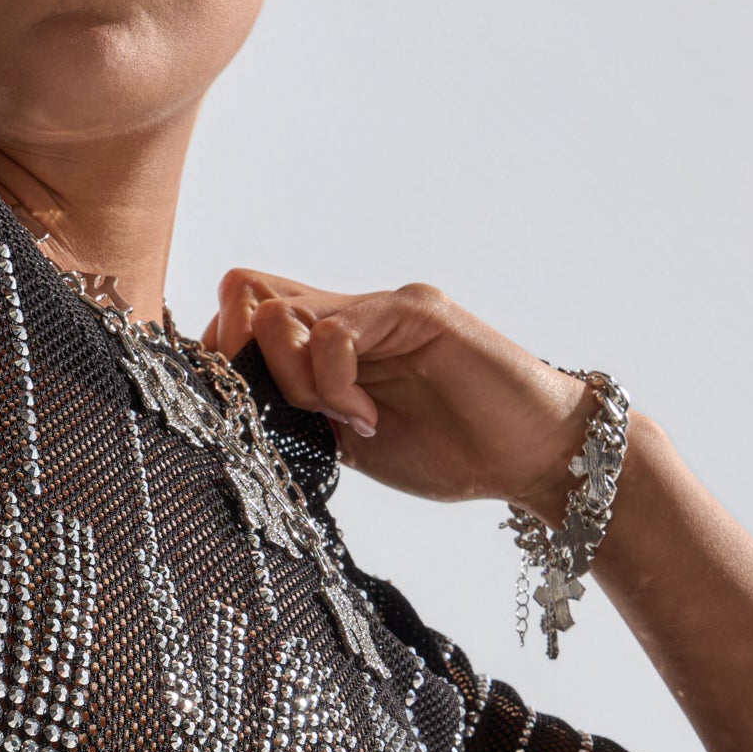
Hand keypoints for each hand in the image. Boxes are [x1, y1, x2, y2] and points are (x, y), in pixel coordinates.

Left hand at [204, 270, 595, 521]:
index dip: (221, 357)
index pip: (239, 312)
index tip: (247, 415)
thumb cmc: (448, 453)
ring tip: (344, 420)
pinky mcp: (415, 311)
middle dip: (243, 359)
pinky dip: (334, 383)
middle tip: (288, 410)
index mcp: (326, 341)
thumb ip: (297, 416)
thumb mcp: (347, 444)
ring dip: (293, 378)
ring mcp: (379, 307)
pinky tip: (365, 420)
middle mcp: (346, 311)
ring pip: (279, 311)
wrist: (531, 458)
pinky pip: (335, 331)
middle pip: (243, 293)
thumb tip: (230, 413)